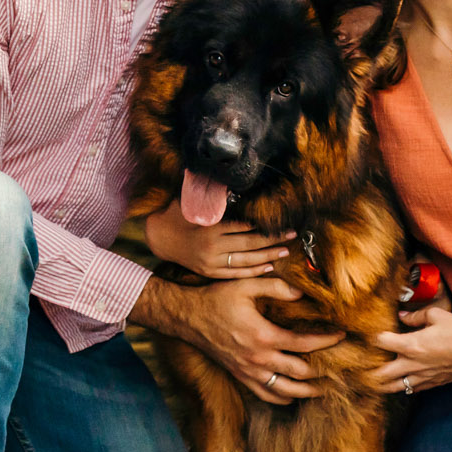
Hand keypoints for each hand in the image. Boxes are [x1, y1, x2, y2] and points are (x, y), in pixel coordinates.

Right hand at [137, 276, 342, 404]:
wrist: (188, 318)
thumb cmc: (216, 299)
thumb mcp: (246, 285)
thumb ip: (276, 287)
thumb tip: (302, 293)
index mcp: (264, 336)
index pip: (305, 344)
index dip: (327, 341)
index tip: (342, 335)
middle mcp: (259, 359)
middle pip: (301, 373)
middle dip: (324, 370)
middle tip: (341, 365)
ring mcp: (249, 372)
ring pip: (286, 391)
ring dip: (308, 391)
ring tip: (326, 387)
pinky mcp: (241, 377)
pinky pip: (267, 395)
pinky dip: (284, 398)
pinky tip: (295, 395)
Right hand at [144, 204, 294, 279]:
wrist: (159, 238)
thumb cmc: (177, 215)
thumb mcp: (190, 201)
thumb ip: (209, 194)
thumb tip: (224, 178)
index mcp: (211, 228)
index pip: (244, 227)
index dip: (264, 225)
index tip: (281, 221)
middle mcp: (213, 247)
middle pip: (249, 244)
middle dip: (272, 240)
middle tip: (292, 235)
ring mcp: (211, 262)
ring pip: (245, 261)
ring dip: (267, 256)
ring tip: (285, 251)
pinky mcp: (210, 272)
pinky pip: (236, 273)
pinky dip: (253, 271)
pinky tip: (268, 266)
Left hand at [368, 306, 451, 395]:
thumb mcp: (436, 315)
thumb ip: (415, 316)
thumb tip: (402, 316)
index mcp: (411, 345)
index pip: (382, 342)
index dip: (373, 338)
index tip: (370, 335)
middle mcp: (413, 363)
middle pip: (382, 374)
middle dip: (369, 372)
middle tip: (362, 369)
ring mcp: (423, 376)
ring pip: (395, 387)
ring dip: (383, 385)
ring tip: (374, 382)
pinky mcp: (433, 383)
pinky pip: (413, 389)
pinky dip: (404, 386)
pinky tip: (402, 382)